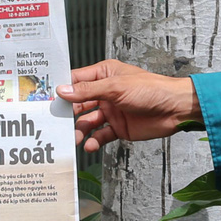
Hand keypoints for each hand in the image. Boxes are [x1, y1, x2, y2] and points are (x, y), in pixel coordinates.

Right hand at [55, 60, 200, 152]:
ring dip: (79, 130)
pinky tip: (90, 146)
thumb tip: (63, 91)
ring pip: (87, 121)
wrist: (175, 109)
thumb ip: (88, 91)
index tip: (45, 99)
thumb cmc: (151, 89)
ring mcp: (111, 110)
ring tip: (73, 138)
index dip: (61, 89)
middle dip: (67, 114)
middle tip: (54, 124)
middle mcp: (105, 92)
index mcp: (104, 74)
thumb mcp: (116, 87)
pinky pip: (101, 135)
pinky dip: (94, 141)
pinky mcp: (118, 127)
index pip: (76, 80)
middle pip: (78, 103)